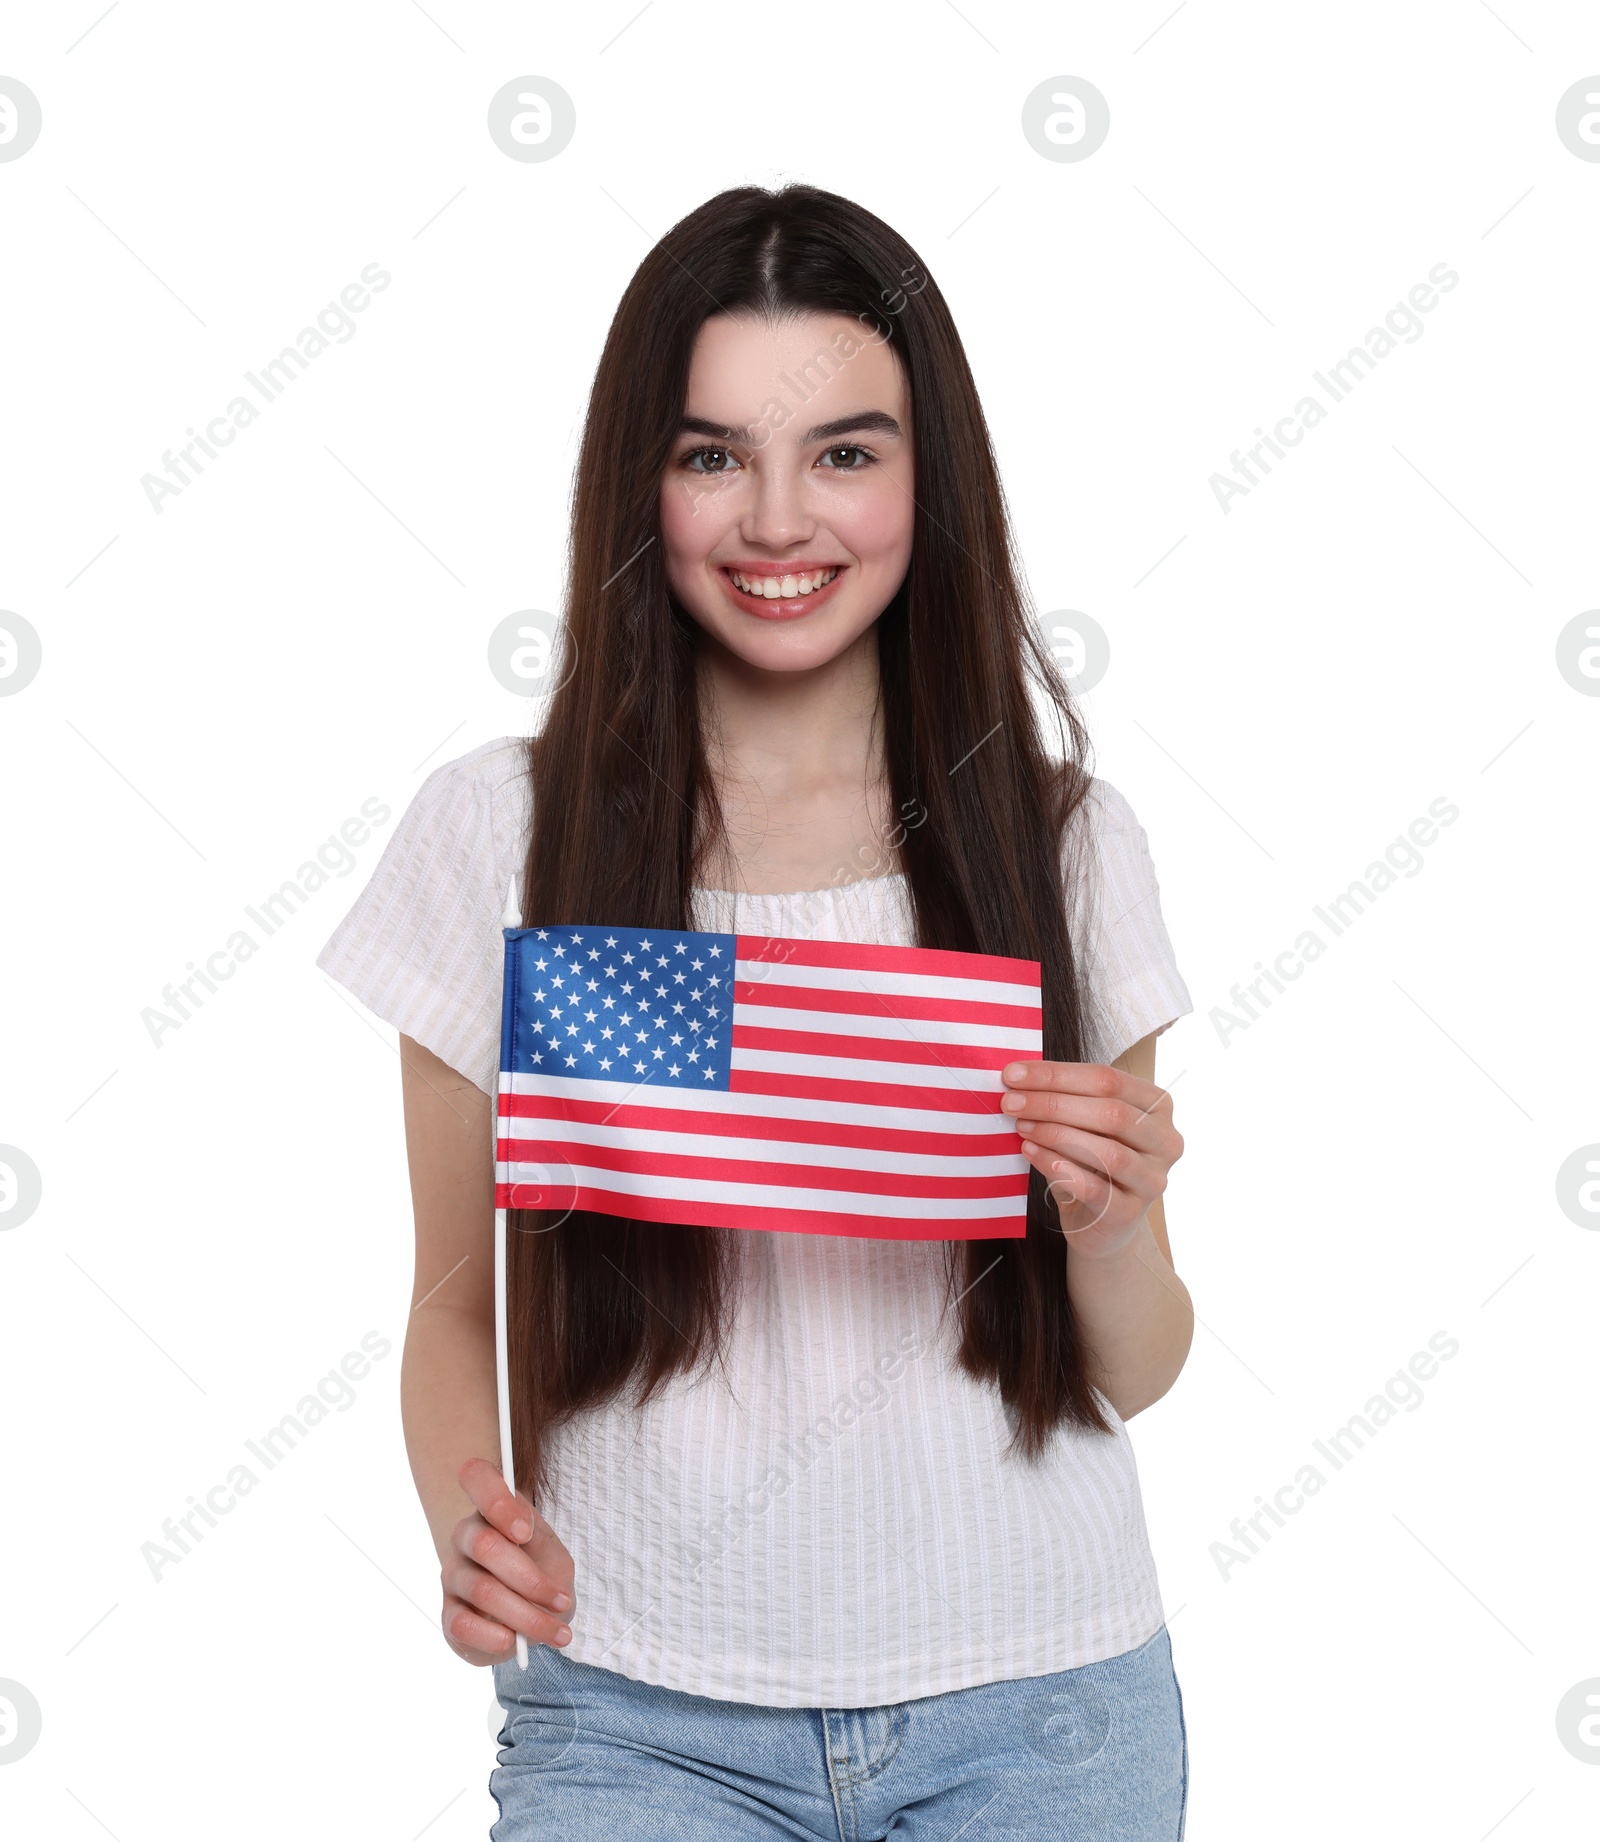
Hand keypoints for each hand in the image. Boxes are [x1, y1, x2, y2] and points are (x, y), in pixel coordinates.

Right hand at [441, 1456, 576, 1665]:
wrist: (531, 1618)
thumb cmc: (542, 1573)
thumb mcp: (552, 1553)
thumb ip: (538, 1540)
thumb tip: (521, 1532)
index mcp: (492, 1509)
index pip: (475, 1476)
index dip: (496, 1500)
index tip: (524, 1531)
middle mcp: (466, 1536)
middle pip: (484, 1544)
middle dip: (530, 1578)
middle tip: (563, 1601)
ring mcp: (453, 1575)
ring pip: (483, 1590)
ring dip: (528, 1616)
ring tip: (559, 1632)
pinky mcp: (448, 1616)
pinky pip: (463, 1626)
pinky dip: (496, 1637)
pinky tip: (515, 1642)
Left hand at [1000, 1058, 1182, 1258]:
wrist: (1101, 1224)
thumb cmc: (1091, 1162)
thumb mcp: (1084, 1123)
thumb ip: (1065, 1098)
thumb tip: (1017, 1077)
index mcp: (1157, 1106)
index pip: (1108, 1080)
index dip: (1058, 1074)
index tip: (1014, 1073)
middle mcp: (1166, 1140)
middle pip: (1111, 1112)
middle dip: (1053, 1103)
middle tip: (1010, 1101)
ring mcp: (1152, 1179)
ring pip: (1108, 1152)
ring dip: (1056, 1135)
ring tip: (1021, 1127)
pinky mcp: (1130, 1213)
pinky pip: (1094, 1188)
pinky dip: (1058, 1167)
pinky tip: (1031, 1153)